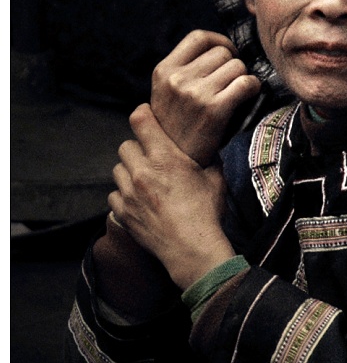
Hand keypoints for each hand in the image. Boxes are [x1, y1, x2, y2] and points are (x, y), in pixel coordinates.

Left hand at [108, 103, 234, 289]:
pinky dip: (123, 196)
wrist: (192, 248)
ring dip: (128, 172)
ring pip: (117, 170)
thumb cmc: (207, 213)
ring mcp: (130, 193)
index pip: (140, 120)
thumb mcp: (216, 179)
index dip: (141, 114)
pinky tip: (138, 201)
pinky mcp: (124, 213)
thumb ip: (210, 160)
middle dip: (137, 149)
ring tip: (144, 181)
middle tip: (150, 158)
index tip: (145, 116)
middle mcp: (142, 171)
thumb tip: (212, 149)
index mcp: (165, 157)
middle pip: (125, 146)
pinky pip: (114, 195)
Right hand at [150, 30, 260, 165]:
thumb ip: (185, 69)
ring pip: (237, 66)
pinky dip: (253, 87)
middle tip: (232, 82)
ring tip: (236, 93)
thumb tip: (223, 48)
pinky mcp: (215, 109)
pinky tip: (248, 96)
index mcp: (163, 70)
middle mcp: (177, 79)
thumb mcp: (167, 92)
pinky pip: (246, 83)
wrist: (176, 163)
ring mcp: (196, 94)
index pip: (199, 37)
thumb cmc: (178, 126)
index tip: (226, 54)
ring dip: (242, 77)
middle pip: (222, 52)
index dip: (219, 41)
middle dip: (233, 64)